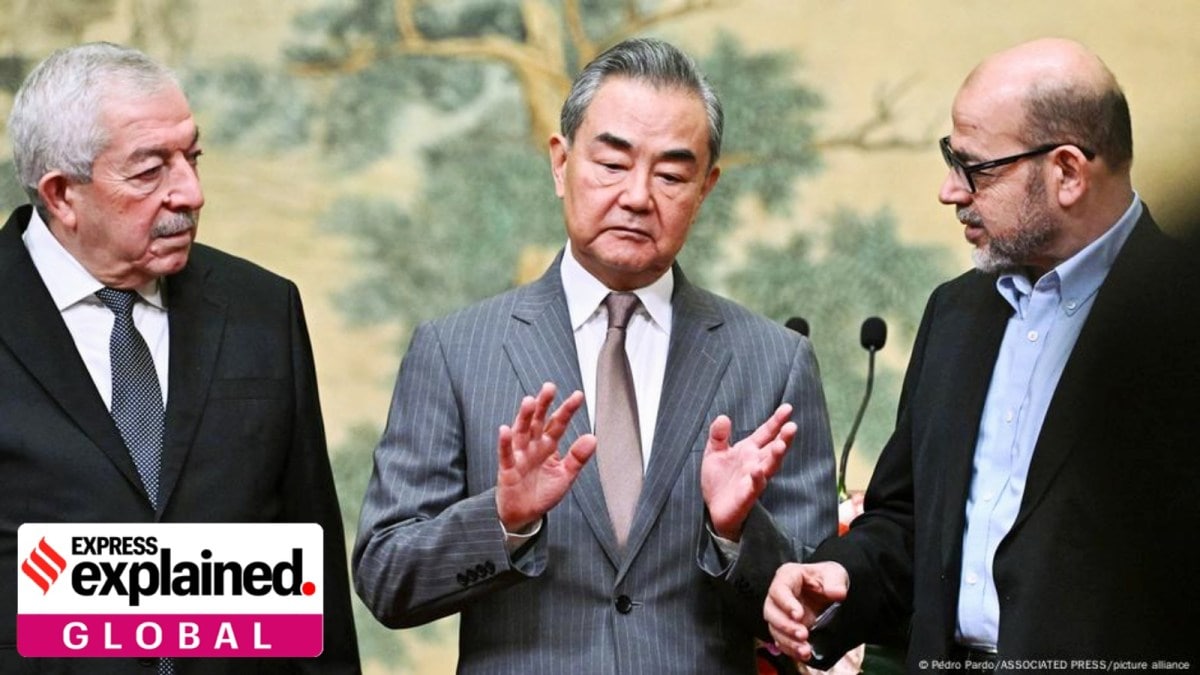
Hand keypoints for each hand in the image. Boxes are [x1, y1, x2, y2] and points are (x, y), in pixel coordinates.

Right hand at [496, 382, 595, 532]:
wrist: (523, 514)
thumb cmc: (543, 492)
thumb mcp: (565, 476)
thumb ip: (577, 458)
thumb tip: (593, 438)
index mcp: (548, 446)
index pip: (558, 424)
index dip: (567, 410)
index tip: (578, 396)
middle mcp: (533, 446)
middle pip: (538, 421)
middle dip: (543, 404)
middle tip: (549, 387)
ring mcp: (519, 455)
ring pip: (521, 432)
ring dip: (524, 417)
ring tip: (529, 401)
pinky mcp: (507, 469)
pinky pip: (506, 453)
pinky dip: (505, 442)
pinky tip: (505, 429)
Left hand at [700, 403, 796, 540]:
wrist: (714, 508)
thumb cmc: (719, 480)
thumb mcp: (714, 453)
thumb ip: (718, 435)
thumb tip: (722, 417)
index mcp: (749, 450)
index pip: (766, 433)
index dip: (776, 421)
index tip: (788, 408)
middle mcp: (756, 462)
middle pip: (773, 448)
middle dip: (783, 438)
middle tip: (792, 426)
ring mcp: (753, 479)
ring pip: (769, 466)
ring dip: (776, 456)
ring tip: (781, 445)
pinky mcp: (747, 495)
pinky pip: (754, 486)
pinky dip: (757, 478)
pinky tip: (757, 470)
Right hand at [763, 561, 848, 661]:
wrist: (828, 592)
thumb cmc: (827, 578)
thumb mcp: (834, 573)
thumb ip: (835, 581)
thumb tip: (837, 593)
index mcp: (787, 577)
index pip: (779, 589)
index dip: (786, 603)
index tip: (798, 615)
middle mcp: (779, 596)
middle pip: (771, 611)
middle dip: (785, 626)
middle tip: (803, 635)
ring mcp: (780, 613)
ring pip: (775, 629)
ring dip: (788, 641)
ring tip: (805, 650)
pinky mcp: (785, 629)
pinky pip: (781, 641)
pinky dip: (791, 650)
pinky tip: (804, 655)